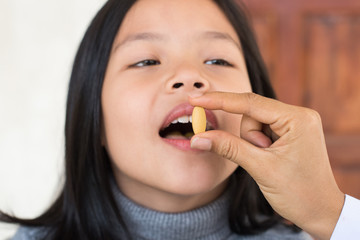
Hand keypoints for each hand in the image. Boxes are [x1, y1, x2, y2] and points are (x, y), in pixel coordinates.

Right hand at [189, 92, 344, 239]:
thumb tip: (198, 137)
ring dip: (253, 143)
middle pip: (252, 114)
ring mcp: (295, 123)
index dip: (219, 100)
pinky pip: (261, 130)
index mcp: (297, 119)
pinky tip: (270, 158)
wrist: (320, 212)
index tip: (196, 99)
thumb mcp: (260, 168)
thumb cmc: (298, 193)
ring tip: (269, 161)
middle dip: (249, 138)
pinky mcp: (291, 131)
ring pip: (254, 123)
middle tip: (262, 158)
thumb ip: (228, 147)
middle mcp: (299, 115)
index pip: (250, 103)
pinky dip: (258, 144)